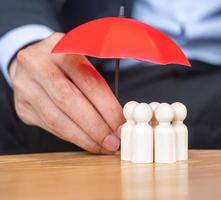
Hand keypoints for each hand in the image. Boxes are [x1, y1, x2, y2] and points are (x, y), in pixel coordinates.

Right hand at [10, 33, 124, 153]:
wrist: (32, 61)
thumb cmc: (64, 62)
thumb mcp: (81, 59)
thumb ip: (98, 81)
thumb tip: (120, 113)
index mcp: (60, 49)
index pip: (87, 81)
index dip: (106, 106)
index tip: (120, 124)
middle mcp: (38, 65)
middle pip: (69, 100)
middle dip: (95, 126)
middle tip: (112, 142)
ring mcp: (26, 86)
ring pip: (56, 118)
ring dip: (83, 137)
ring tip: (102, 146)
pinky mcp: (22, 106)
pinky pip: (48, 126)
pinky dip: (70, 137)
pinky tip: (85, 142)